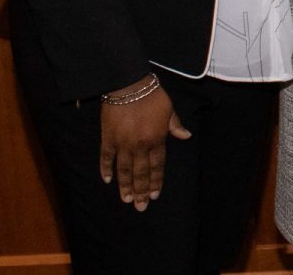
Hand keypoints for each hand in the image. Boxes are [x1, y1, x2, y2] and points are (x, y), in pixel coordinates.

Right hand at [98, 75, 189, 210]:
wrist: (128, 85)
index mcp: (157, 139)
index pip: (157, 166)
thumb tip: (186, 136)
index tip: (154, 196)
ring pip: (124, 170)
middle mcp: (140, 145)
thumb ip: (175, 125)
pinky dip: (106, 169)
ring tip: (126, 200)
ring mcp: (122, 143)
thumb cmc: (151, 95)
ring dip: (125, 186)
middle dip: (141, 191)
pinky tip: (107, 180)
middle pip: (141, 173)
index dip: (155, 182)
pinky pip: (106, 157)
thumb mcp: (169, 109)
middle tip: (140, 207)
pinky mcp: (108, 138)